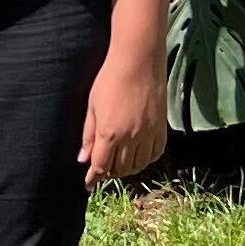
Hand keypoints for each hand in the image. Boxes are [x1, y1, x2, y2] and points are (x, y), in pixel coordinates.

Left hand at [80, 49, 164, 187]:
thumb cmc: (110, 79)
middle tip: (103, 168)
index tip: (89, 184)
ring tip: (119, 163)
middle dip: (109, 173)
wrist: (139, 61)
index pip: (100, 166)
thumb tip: (83, 159)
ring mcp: (148, 133)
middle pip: (120, 169)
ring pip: (138, 165)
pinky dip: (145, 160)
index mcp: (109, 133)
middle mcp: (130, 137)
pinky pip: (155, 154)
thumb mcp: (92, 106)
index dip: (93, 178)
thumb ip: (88, 135)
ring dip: (127, 169)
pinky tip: (138, 155)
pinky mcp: (161, 128)